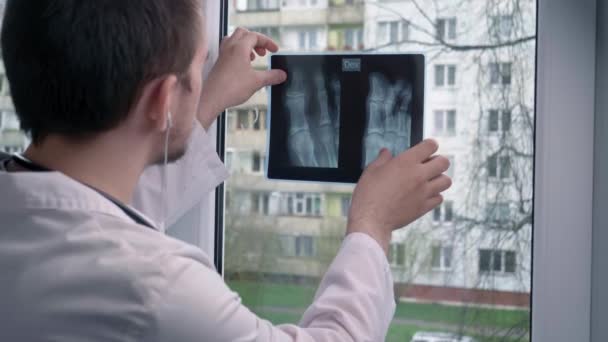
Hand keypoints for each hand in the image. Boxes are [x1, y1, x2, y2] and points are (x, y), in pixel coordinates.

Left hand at [199, 27, 287, 128]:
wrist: (212, 98)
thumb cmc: (232, 88)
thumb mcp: (257, 82)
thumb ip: (271, 76)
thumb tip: (282, 75)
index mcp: (239, 47)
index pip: (255, 36)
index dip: (267, 42)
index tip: (275, 50)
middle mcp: (229, 47)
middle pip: (243, 33)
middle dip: (256, 40)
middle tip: (263, 52)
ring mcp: (222, 55)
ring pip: (234, 40)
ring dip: (246, 45)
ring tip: (253, 58)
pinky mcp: (219, 63)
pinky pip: (228, 50)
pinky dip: (238, 53)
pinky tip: (243, 66)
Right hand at [347, 140, 451, 254]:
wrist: (371, 219)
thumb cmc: (368, 193)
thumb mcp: (371, 170)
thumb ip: (382, 159)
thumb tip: (386, 152)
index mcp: (406, 162)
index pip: (431, 146)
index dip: (429, 145)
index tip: (424, 149)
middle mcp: (419, 175)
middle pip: (444, 162)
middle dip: (438, 161)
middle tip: (427, 166)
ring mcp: (424, 192)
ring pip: (446, 181)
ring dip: (439, 179)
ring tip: (428, 181)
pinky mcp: (424, 207)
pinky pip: (440, 198)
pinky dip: (435, 195)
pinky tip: (424, 195)